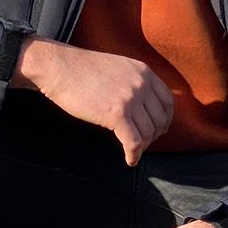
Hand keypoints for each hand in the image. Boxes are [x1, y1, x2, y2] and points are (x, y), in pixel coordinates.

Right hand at [13, 36, 173, 165]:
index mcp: (144, 72)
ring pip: (148, 133)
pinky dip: (133, 154)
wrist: (60, 67)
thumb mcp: (119, 67)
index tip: (160, 129)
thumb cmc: (82, 69)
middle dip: (154, 135)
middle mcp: (142, 85)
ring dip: (142, 146)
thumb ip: (134, 81)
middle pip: (160, 119)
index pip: (167, 101)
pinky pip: (134, 142)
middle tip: (144, 143)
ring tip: (133, 150)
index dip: (166, 119)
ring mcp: (131, 99)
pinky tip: (129, 160)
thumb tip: (143, 104)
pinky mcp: (117, 115)